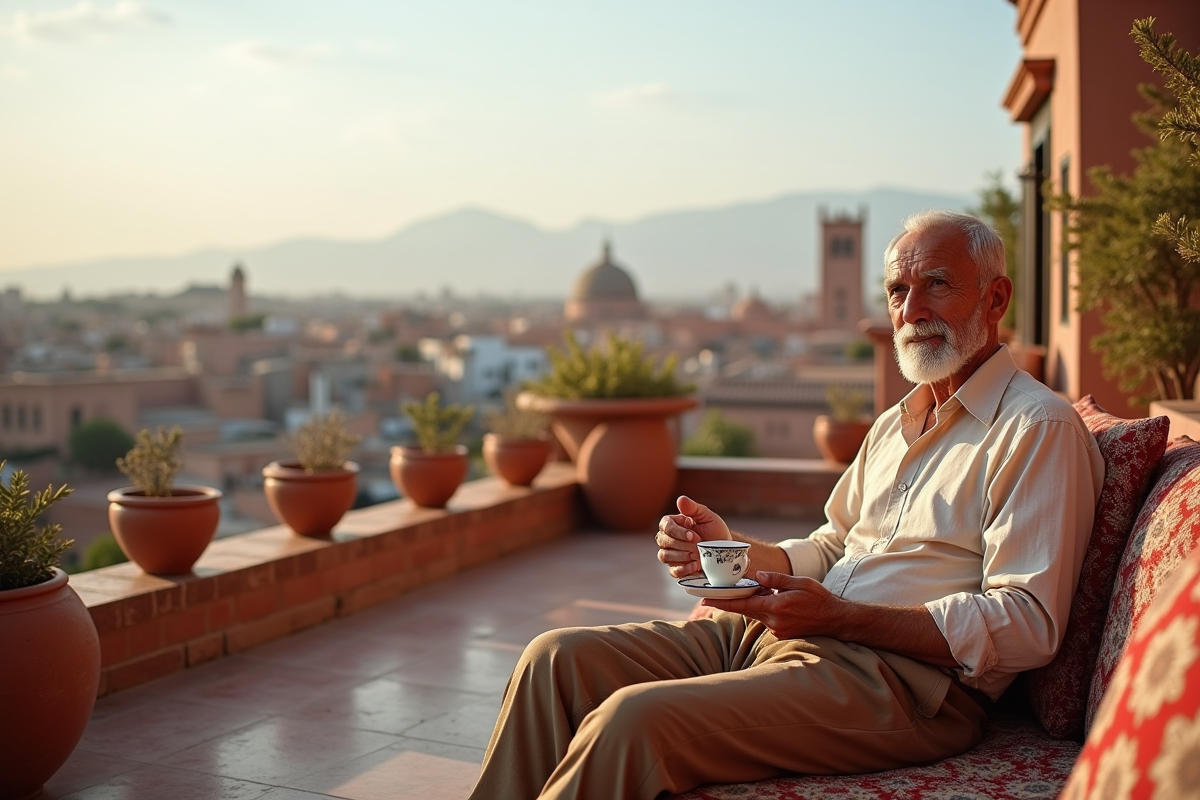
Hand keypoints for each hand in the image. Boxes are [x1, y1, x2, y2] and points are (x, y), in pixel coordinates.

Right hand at [655, 495, 730, 578]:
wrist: (725, 550)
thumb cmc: (715, 531)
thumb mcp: (708, 517)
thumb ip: (694, 508)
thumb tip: (680, 499)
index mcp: (674, 524)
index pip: (665, 526)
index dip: (678, 531)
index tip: (693, 535)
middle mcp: (669, 539)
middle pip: (663, 541)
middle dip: (682, 544)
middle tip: (699, 545)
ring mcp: (672, 555)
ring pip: (664, 556)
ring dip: (682, 556)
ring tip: (698, 555)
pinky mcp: (677, 568)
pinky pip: (672, 571)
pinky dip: (683, 569)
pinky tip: (695, 565)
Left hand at [702, 571, 844, 639]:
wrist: (836, 620)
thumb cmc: (819, 599)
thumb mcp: (799, 582)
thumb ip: (776, 579)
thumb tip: (757, 576)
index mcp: (775, 608)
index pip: (742, 605)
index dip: (722, 603)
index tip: (705, 600)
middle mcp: (774, 622)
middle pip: (746, 609)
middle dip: (734, 601)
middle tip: (715, 594)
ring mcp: (777, 630)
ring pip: (757, 614)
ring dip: (755, 603)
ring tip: (767, 592)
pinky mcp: (781, 633)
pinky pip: (767, 619)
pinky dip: (765, 609)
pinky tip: (776, 601)